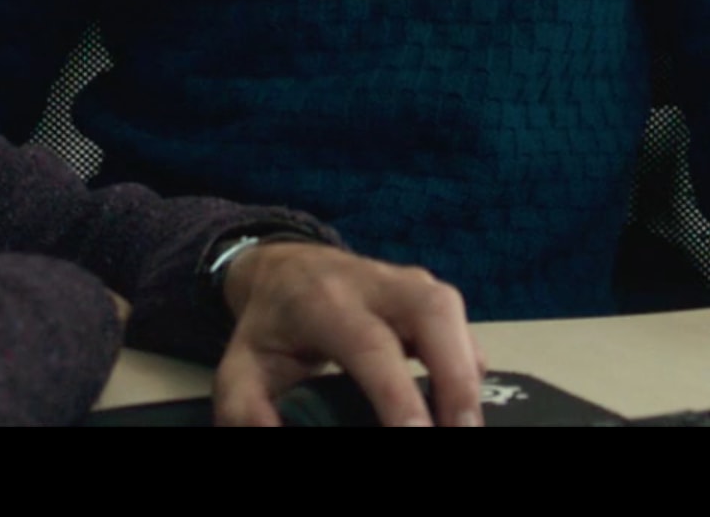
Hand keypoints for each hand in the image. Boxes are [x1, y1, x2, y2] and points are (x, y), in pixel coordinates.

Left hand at [211, 243, 482, 427]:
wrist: (284, 270)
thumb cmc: (268, 329)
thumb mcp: (240, 370)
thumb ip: (249, 412)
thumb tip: (273, 438)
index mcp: (323, 302)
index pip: (371, 346)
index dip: (399, 395)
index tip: (418, 437)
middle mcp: (373, 283)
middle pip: (431, 312)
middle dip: (455, 377)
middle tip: (464, 433)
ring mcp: (407, 281)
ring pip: (451, 312)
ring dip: (467, 374)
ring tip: (467, 427)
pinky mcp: (429, 292)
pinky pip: (460, 326)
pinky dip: (468, 367)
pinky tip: (463, 408)